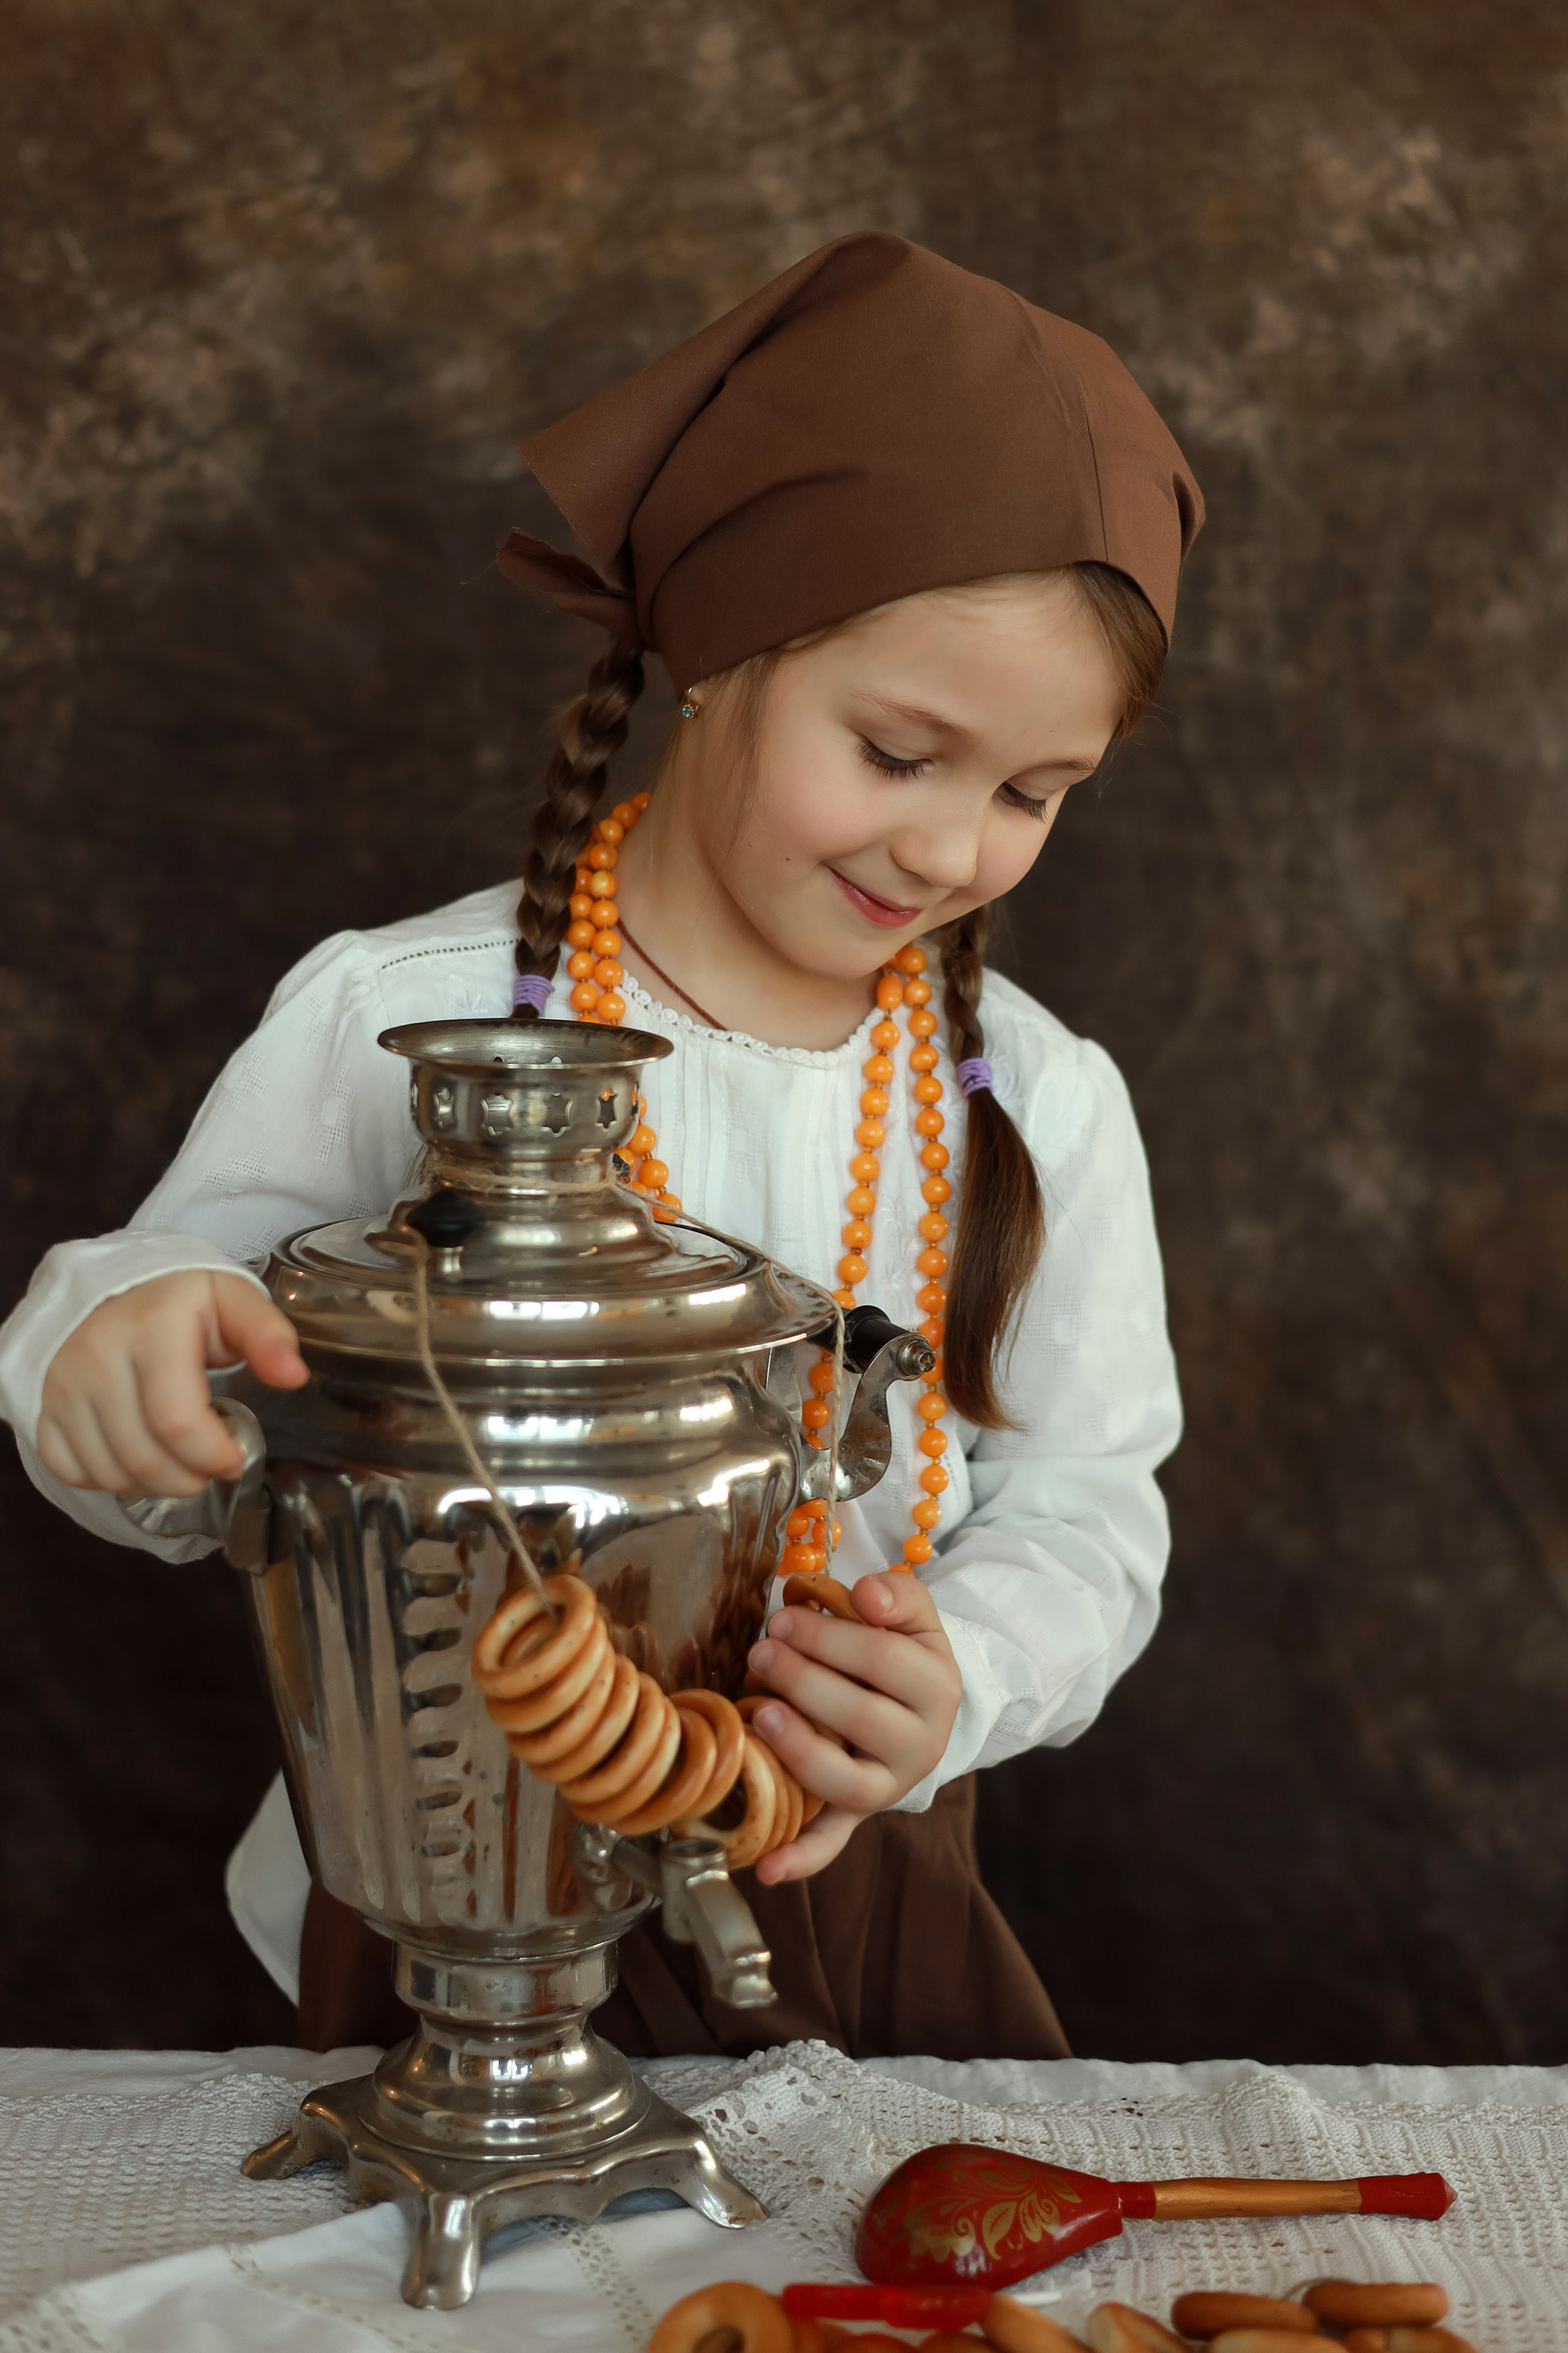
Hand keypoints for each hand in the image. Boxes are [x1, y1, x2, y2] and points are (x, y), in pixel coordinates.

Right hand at [37, 1270, 306, 1497]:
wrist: (113, 1287)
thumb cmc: (182, 1301)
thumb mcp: (233, 1301)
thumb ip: (268, 1336)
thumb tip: (294, 1376)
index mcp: (152, 1327)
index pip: (177, 1422)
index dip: (213, 1455)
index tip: (236, 1457)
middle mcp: (97, 1356)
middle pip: (144, 1456)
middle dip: (190, 1478)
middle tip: (210, 1466)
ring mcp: (64, 1384)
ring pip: (109, 1471)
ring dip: (154, 1484)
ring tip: (179, 1463)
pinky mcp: (44, 1405)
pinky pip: (71, 1469)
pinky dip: (108, 1479)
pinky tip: (137, 1458)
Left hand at [744, 1570, 960, 1885]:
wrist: (921, 1704)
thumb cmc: (902, 1650)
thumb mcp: (914, 1616)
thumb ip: (897, 1594)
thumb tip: (866, 1596)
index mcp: (937, 1688)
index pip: (882, 1659)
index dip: (827, 1638)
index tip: (781, 1619)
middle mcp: (922, 1744)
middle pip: (860, 1716)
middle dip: (802, 1680)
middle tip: (760, 1653)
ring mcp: (890, 1785)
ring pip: (848, 1782)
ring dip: (799, 1750)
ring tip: (759, 1711)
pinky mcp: (859, 1815)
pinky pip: (833, 1843)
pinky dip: (801, 1859)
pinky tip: (766, 1868)